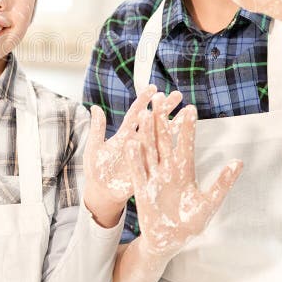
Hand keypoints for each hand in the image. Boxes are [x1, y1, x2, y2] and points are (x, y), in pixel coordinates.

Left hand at [83, 87, 182, 210]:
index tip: (153, 88)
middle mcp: (137, 142)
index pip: (135, 114)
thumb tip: (95, 107)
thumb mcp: (94, 148)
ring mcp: (145, 155)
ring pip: (161, 138)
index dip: (143, 101)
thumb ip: (97, 129)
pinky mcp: (149, 169)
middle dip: (164, 108)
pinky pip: (161, 157)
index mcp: (124, 135)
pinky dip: (172, 148)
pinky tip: (182, 137)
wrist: (101, 193)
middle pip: (152, 122)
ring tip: (187, 112)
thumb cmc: (96, 170)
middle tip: (177, 95)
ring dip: (174, 125)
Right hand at [126, 103, 242, 257]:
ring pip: (149, 151)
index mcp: (184, 171)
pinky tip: (131, 142)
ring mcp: (153, 178)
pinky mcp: (142, 190)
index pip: (186, 144)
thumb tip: (239, 162)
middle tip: (161, 98)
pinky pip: (137, 171)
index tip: (190, 108)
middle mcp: (168, 170)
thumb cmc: (191, 223)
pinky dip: (134, 158)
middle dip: (161, 120)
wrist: (169, 241)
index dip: (187, 127)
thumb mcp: (209, 203)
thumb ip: (222, 183)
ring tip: (144, 113)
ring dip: (146, 133)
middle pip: (163, 141)